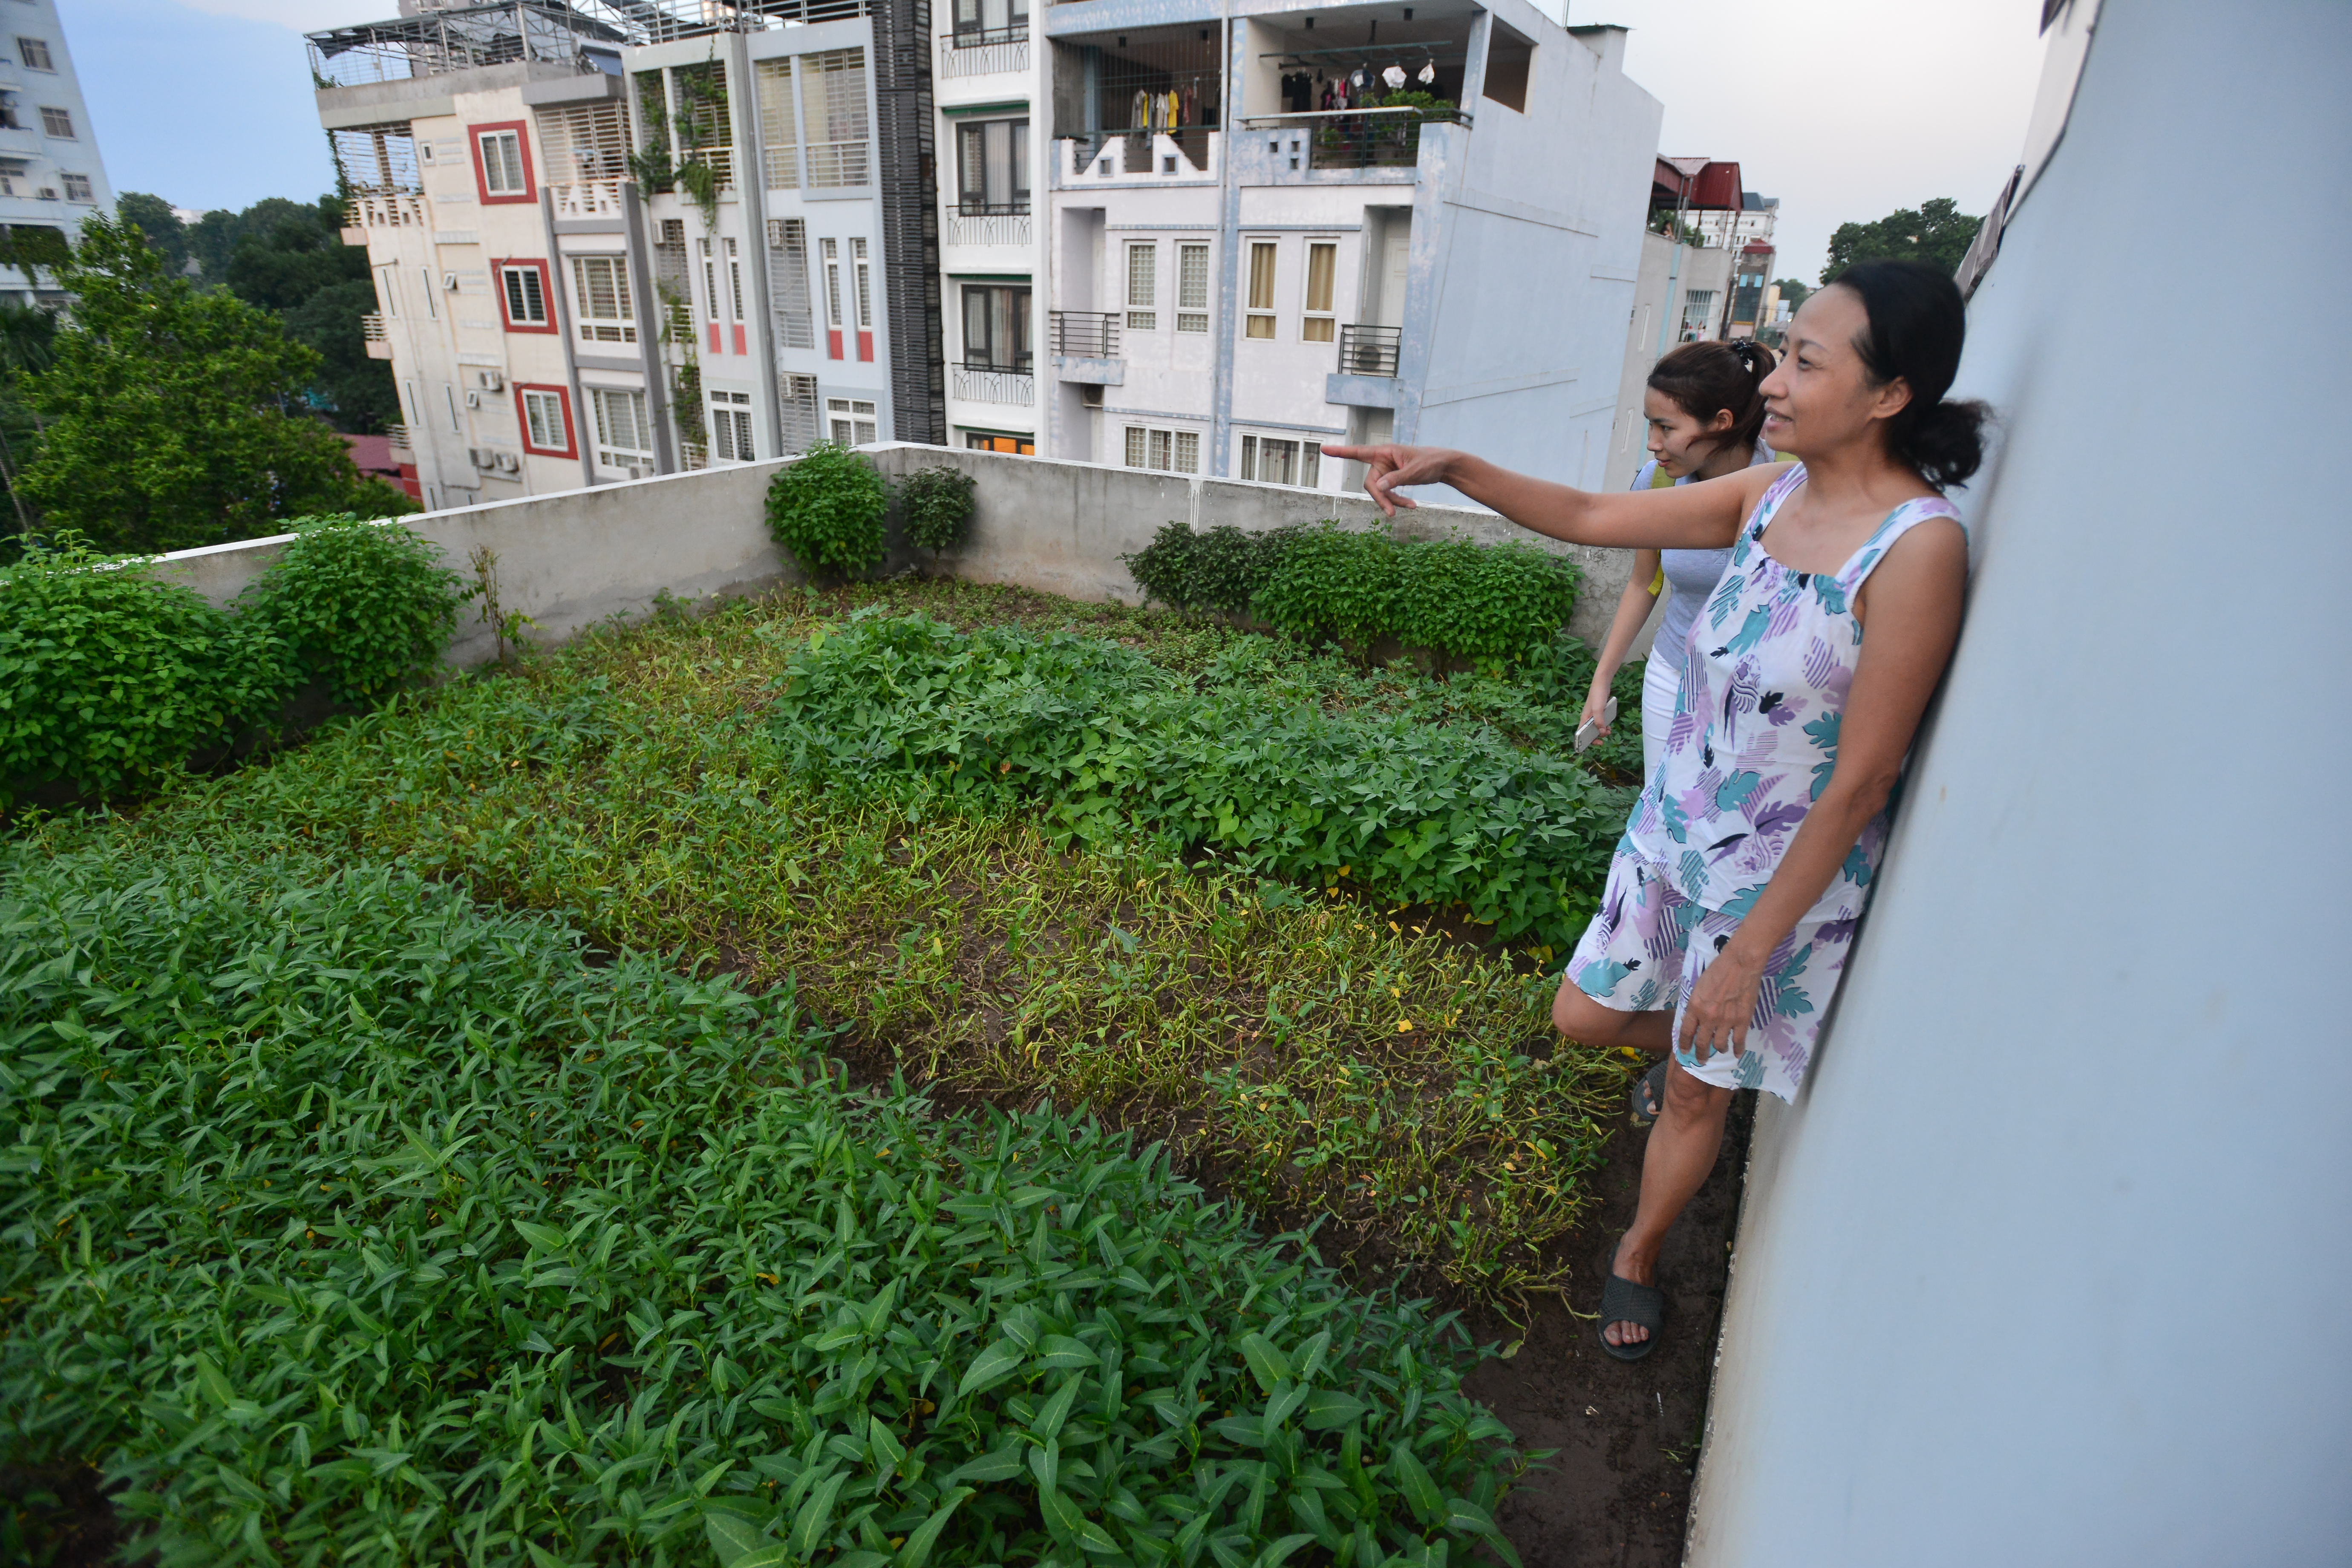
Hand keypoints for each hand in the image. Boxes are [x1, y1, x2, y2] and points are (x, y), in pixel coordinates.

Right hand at [1321, 443, 1458, 516]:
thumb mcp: (1414, 471)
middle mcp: (1383, 460)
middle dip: (1381, 498)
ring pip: (1380, 491)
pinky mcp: (1393, 480)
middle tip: (1391, 513)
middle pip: (1371, 483)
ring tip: (1411, 507)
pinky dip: (1398, 500)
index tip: (1324, 449)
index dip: (1340, 452)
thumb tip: (1377, 488)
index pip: (1358, 452)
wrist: (1445, 466)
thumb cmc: (1431, 462)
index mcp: (1385, 452)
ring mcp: (1387, 471)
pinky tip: (1412, 506)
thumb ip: (1395, 479)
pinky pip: (1389, 493)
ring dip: (1392, 501)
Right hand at [1579, 684, 1614, 739]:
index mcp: (1584, 718)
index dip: (1586, 741)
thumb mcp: (1598, 709)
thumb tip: (1602, 731)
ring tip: (1609, 731)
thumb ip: (1599, 721)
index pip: (1581, 734)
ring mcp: (1593, 715)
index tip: (1594, 743)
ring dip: (1602, 731)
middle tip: (1604, 737)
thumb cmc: (1597, 695)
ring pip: (1596, 728)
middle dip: (1597, 736)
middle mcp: (1587, 718)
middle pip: (1589, 732)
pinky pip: (1600, 722)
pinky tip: (1609, 725)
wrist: (1602, 684)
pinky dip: (1605, 726)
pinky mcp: (1599, 713)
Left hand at [1678, 946, 1764, 1063]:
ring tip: (1720, 1050)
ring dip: (1719, 1050)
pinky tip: (1736, 1053)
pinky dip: (1737, 1049)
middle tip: (1701, 1059)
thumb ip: (1696, 1004)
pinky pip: (1739, 1040)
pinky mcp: (1742, 1020)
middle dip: (1700, 1054)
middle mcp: (1708, 1017)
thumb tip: (1695, 1018)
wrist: (1740, 964)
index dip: (1685, 1044)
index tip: (1685, 1051)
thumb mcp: (1698, 986)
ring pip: (1720, 1044)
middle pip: (1702, 1042)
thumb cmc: (1717, 970)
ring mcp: (1726, 1020)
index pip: (1686, 1032)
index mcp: (1694, 1007)